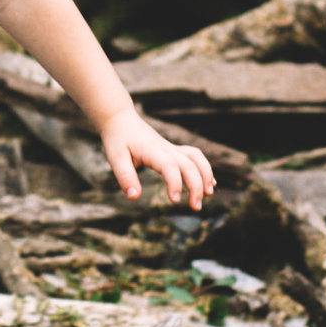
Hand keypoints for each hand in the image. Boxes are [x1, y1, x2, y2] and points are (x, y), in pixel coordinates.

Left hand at [99, 109, 215, 208]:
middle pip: (189, 164)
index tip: (175, 201)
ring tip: (209, 194)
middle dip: (196, 186)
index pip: (169, 166)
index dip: (175, 183)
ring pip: (196, 158)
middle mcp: (166, 148)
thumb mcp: (115, 158)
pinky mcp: (173, 150)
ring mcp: (171, 148)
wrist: (120, 119)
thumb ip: (125, 177)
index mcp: (151, 150)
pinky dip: (204, 169)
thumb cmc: (117, 139)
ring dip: (205, 175)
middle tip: (195, 208)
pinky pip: (194, 156)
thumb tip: (134, 197)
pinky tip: (210, 183)